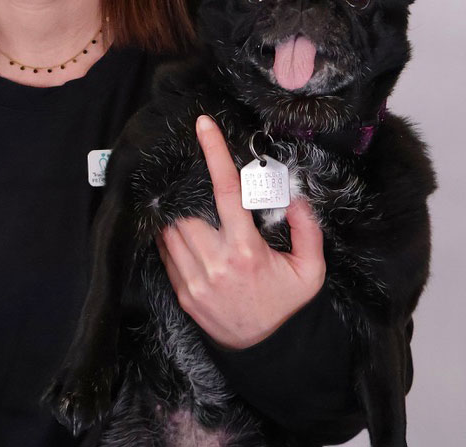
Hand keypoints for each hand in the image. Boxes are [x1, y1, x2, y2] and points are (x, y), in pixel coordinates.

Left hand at [155, 114, 325, 349]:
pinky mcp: (181, 292)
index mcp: (245, 252)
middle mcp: (214, 263)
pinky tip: (184, 230)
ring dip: (175, 210)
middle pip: (186, 207)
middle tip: (190, 172)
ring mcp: (192, 280)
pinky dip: (170, 235)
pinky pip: (165, 252)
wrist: (265, 352)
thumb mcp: (311, 270)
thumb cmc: (287, 304)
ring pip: (169, 228)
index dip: (214, 153)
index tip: (202, 126)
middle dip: (186, 188)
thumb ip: (307, 230)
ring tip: (186, 200)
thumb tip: (294, 196)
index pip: (225, 191)